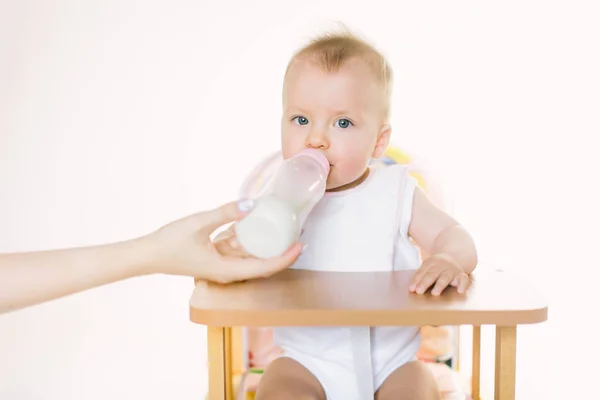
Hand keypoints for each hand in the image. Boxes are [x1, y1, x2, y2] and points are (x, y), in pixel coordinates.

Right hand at [140, 199, 302, 282]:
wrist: (147, 254)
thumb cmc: (169, 243)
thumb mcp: (199, 223)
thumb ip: (225, 213)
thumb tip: (252, 204)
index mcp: (226, 270)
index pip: (264, 268)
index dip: (285, 258)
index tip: (300, 245)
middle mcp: (227, 272)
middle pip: (262, 265)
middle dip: (282, 251)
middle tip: (298, 234)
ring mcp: (221, 266)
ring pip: (251, 258)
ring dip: (267, 245)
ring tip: (283, 228)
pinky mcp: (216, 258)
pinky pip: (238, 251)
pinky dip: (250, 240)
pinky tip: (257, 224)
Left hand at [409, 253, 469, 295]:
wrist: (454, 257)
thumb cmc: (436, 267)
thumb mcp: (428, 267)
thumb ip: (421, 276)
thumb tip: (411, 289)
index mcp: (431, 262)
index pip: (422, 271)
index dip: (416, 280)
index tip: (411, 289)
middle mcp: (442, 265)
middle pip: (432, 274)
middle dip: (425, 283)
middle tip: (419, 291)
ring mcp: (452, 270)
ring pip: (445, 277)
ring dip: (439, 285)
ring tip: (434, 293)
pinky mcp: (461, 275)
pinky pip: (464, 280)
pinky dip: (463, 285)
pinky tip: (460, 291)